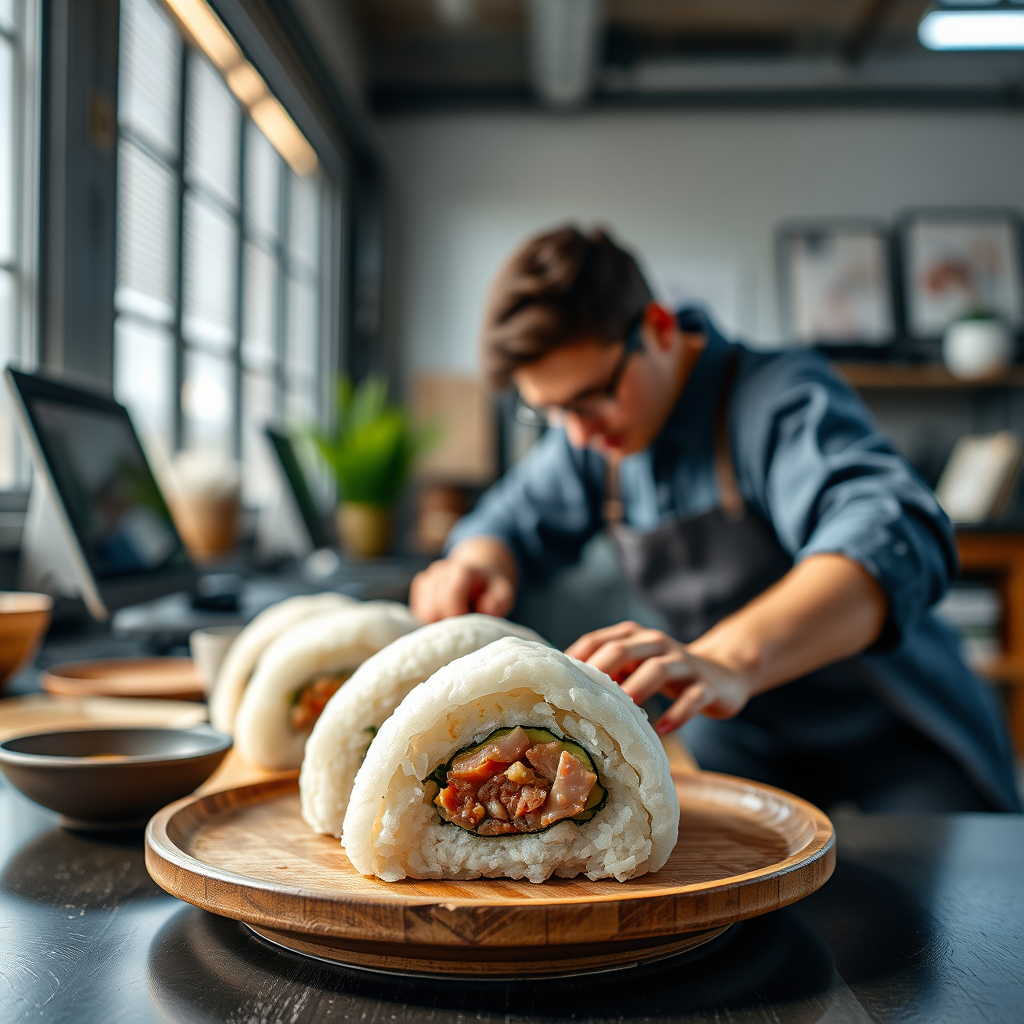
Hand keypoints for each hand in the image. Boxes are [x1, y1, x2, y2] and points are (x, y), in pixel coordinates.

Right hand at [410, 557, 514, 622]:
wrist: (479, 573)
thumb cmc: (491, 588)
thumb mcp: (504, 593)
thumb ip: (500, 601)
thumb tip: (487, 609)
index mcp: (460, 570)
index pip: (449, 599)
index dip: (457, 616)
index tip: (469, 626)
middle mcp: (440, 570)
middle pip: (433, 608)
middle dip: (448, 622)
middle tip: (463, 625)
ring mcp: (427, 577)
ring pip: (424, 612)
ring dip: (438, 621)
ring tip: (456, 619)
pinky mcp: (420, 587)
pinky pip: (418, 610)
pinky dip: (430, 618)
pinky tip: (446, 615)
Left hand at [565, 621, 752, 733]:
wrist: (722, 673)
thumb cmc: (665, 672)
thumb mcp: (635, 665)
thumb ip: (607, 671)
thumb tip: (564, 691)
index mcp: (634, 636)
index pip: (599, 640)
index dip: (577, 658)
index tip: (557, 682)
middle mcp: (657, 644)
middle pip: (624, 650)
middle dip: (602, 670)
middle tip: (583, 696)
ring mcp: (683, 664)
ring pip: (658, 670)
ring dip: (637, 688)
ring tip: (622, 710)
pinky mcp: (706, 686)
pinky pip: (692, 698)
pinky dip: (678, 713)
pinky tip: (662, 728)